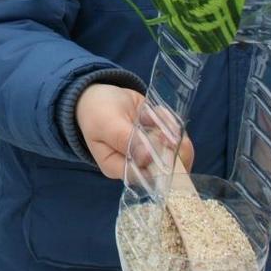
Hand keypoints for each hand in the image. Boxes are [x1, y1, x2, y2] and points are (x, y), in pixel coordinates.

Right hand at [75, 83, 192, 179]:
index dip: (160, 163)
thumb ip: (125, 140)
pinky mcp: (158, 138)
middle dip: (173, 147)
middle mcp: (137, 164)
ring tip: (157, 115)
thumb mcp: (106, 124)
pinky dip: (170, 121)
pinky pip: (175, 134)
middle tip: (169, 129)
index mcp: (118, 168)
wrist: (98, 94)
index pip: (145, 176)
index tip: (163, 140)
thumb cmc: (96, 112)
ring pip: (175, 150)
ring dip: (172, 130)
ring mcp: (150, 151)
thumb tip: (148, 157)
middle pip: (166, 168)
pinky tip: (156, 111)